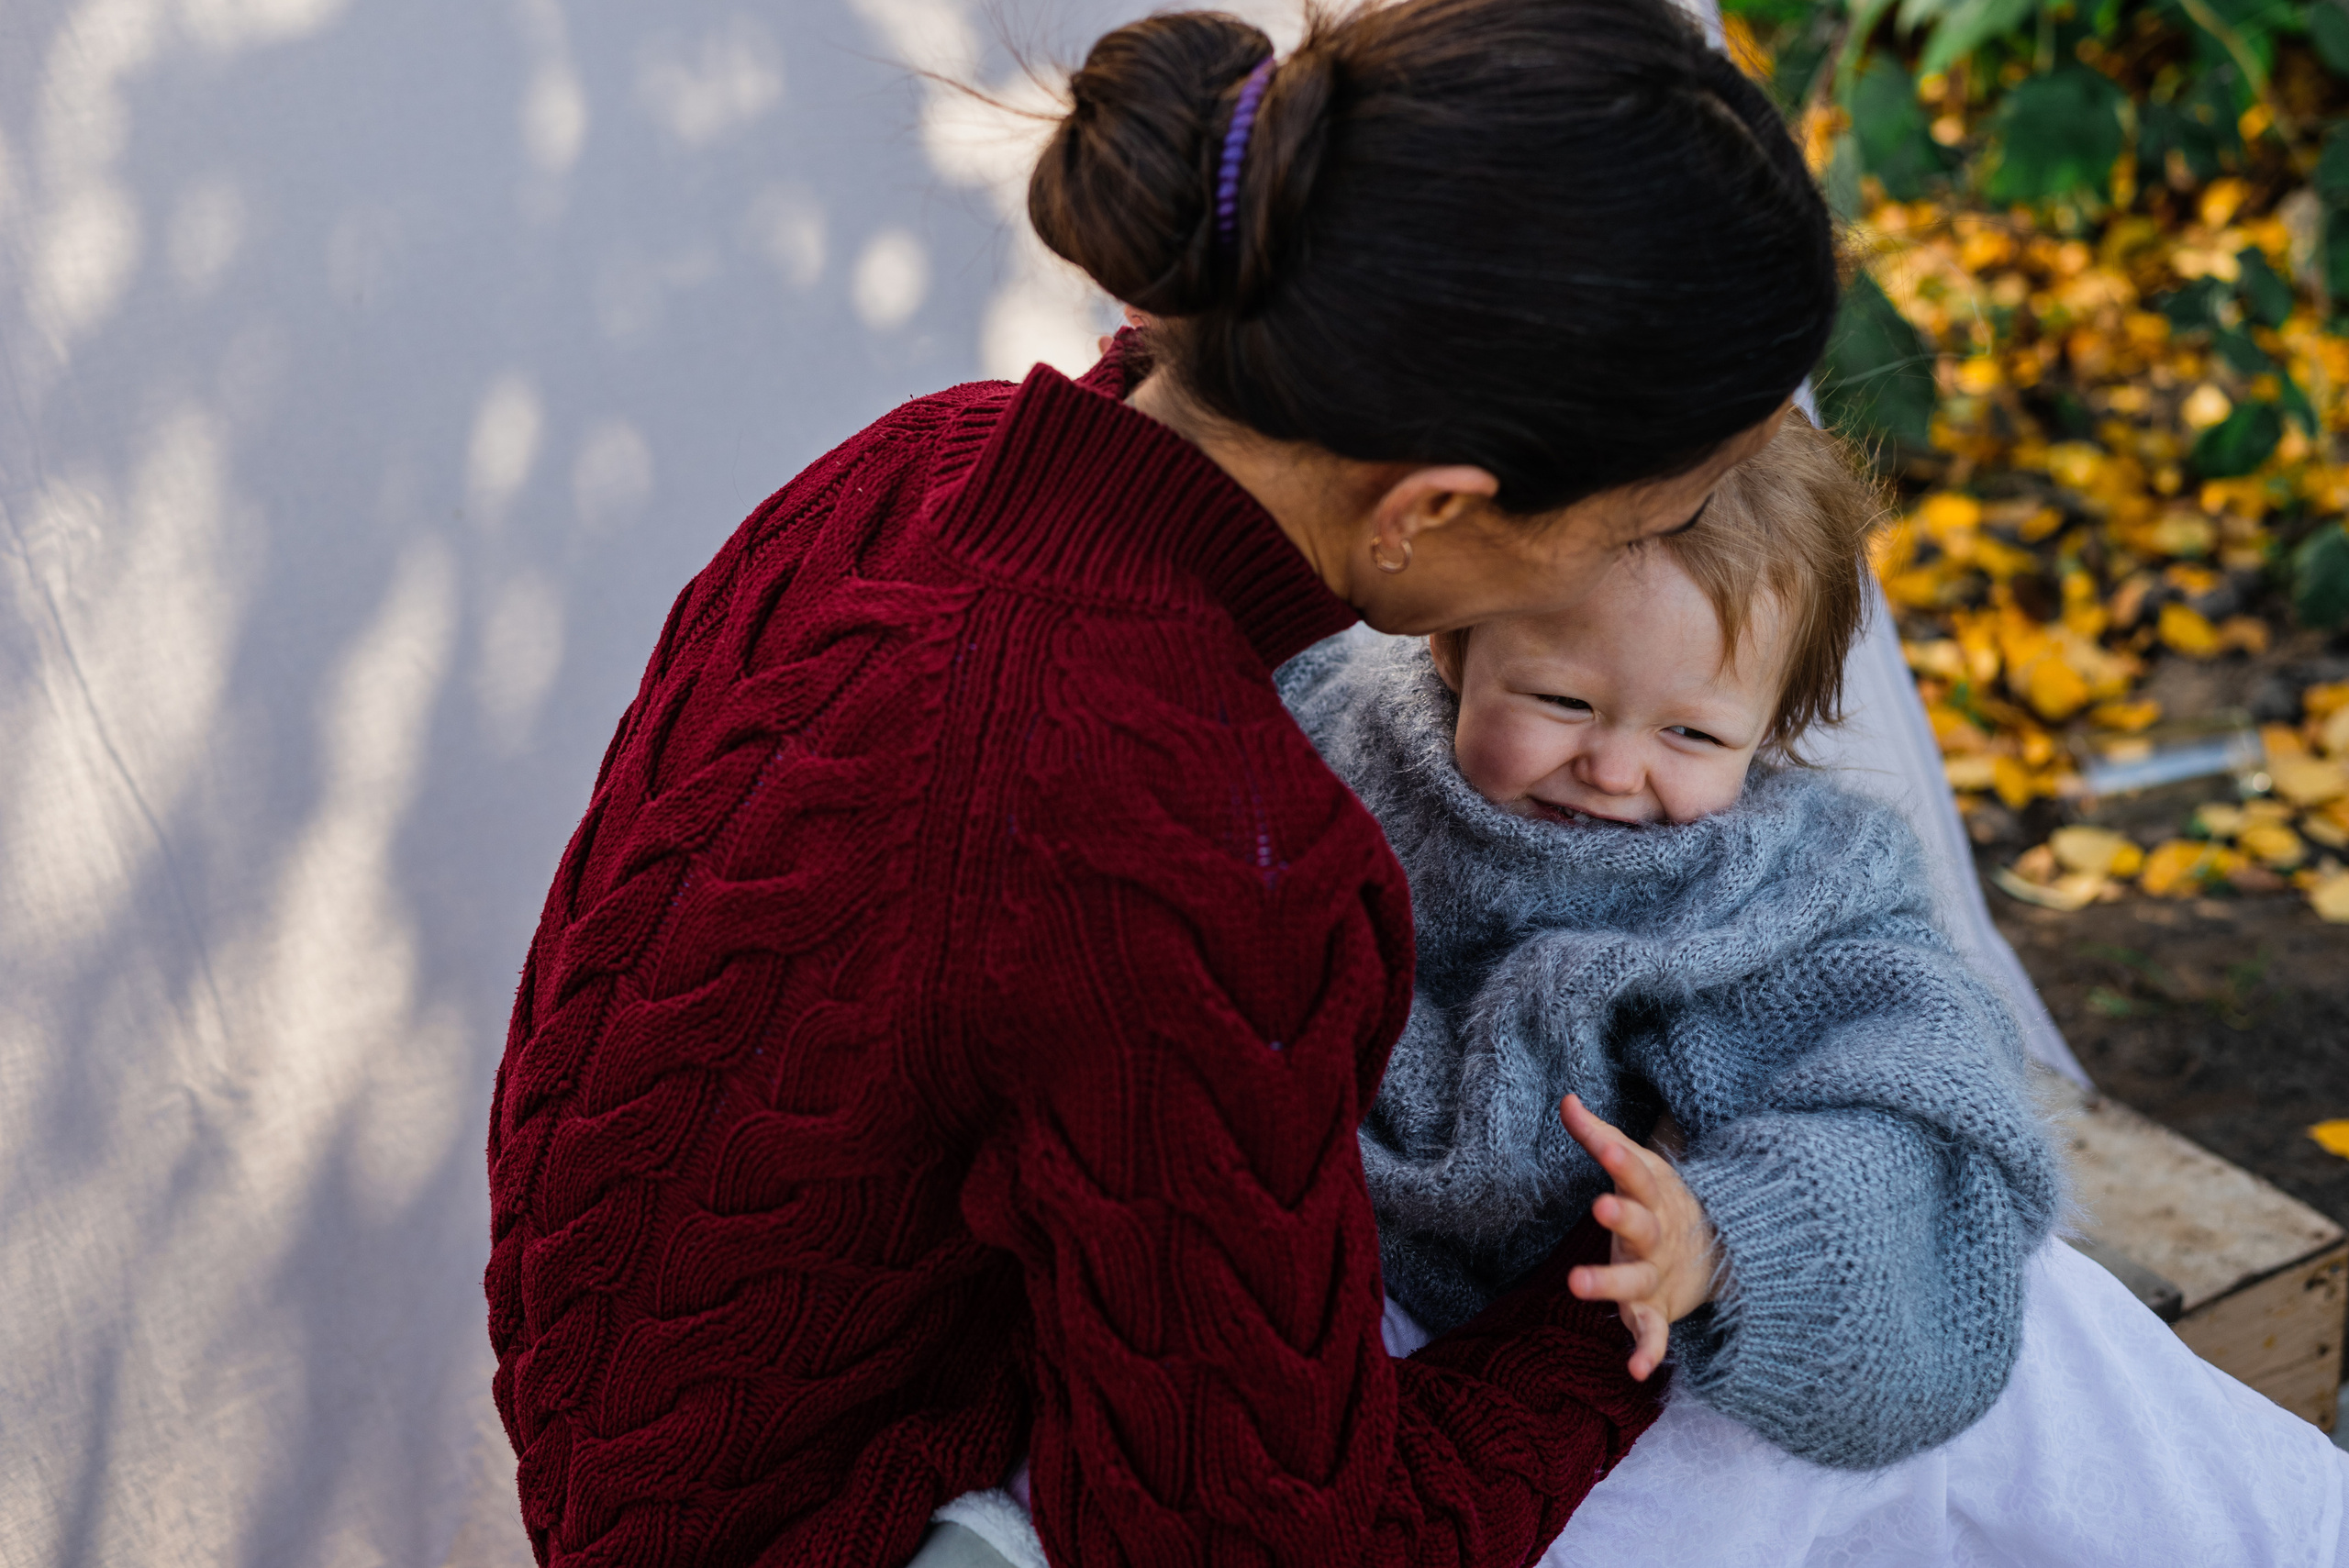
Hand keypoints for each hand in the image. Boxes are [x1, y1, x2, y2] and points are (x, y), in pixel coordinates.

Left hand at [1560, 1094, 1718, 1381]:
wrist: (1718, 1249)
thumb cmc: (1660, 1200)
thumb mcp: (1636, 1164)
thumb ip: (1599, 1135)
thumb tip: (1565, 1098)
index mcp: (1651, 1196)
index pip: (1634, 1171)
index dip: (1616, 1155)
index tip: (1602, 1140)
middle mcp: (1655, 1235)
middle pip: (1639, 1224)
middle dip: (1622, 1216)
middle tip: (1600, 1206)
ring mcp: (1656, 1274)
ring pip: (1634, 1280)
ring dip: (1609, 1283)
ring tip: (1575, 1283)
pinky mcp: (1656, 1311)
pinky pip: (1654, 1334)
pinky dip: (1648, 1352)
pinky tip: (1636, 1371)